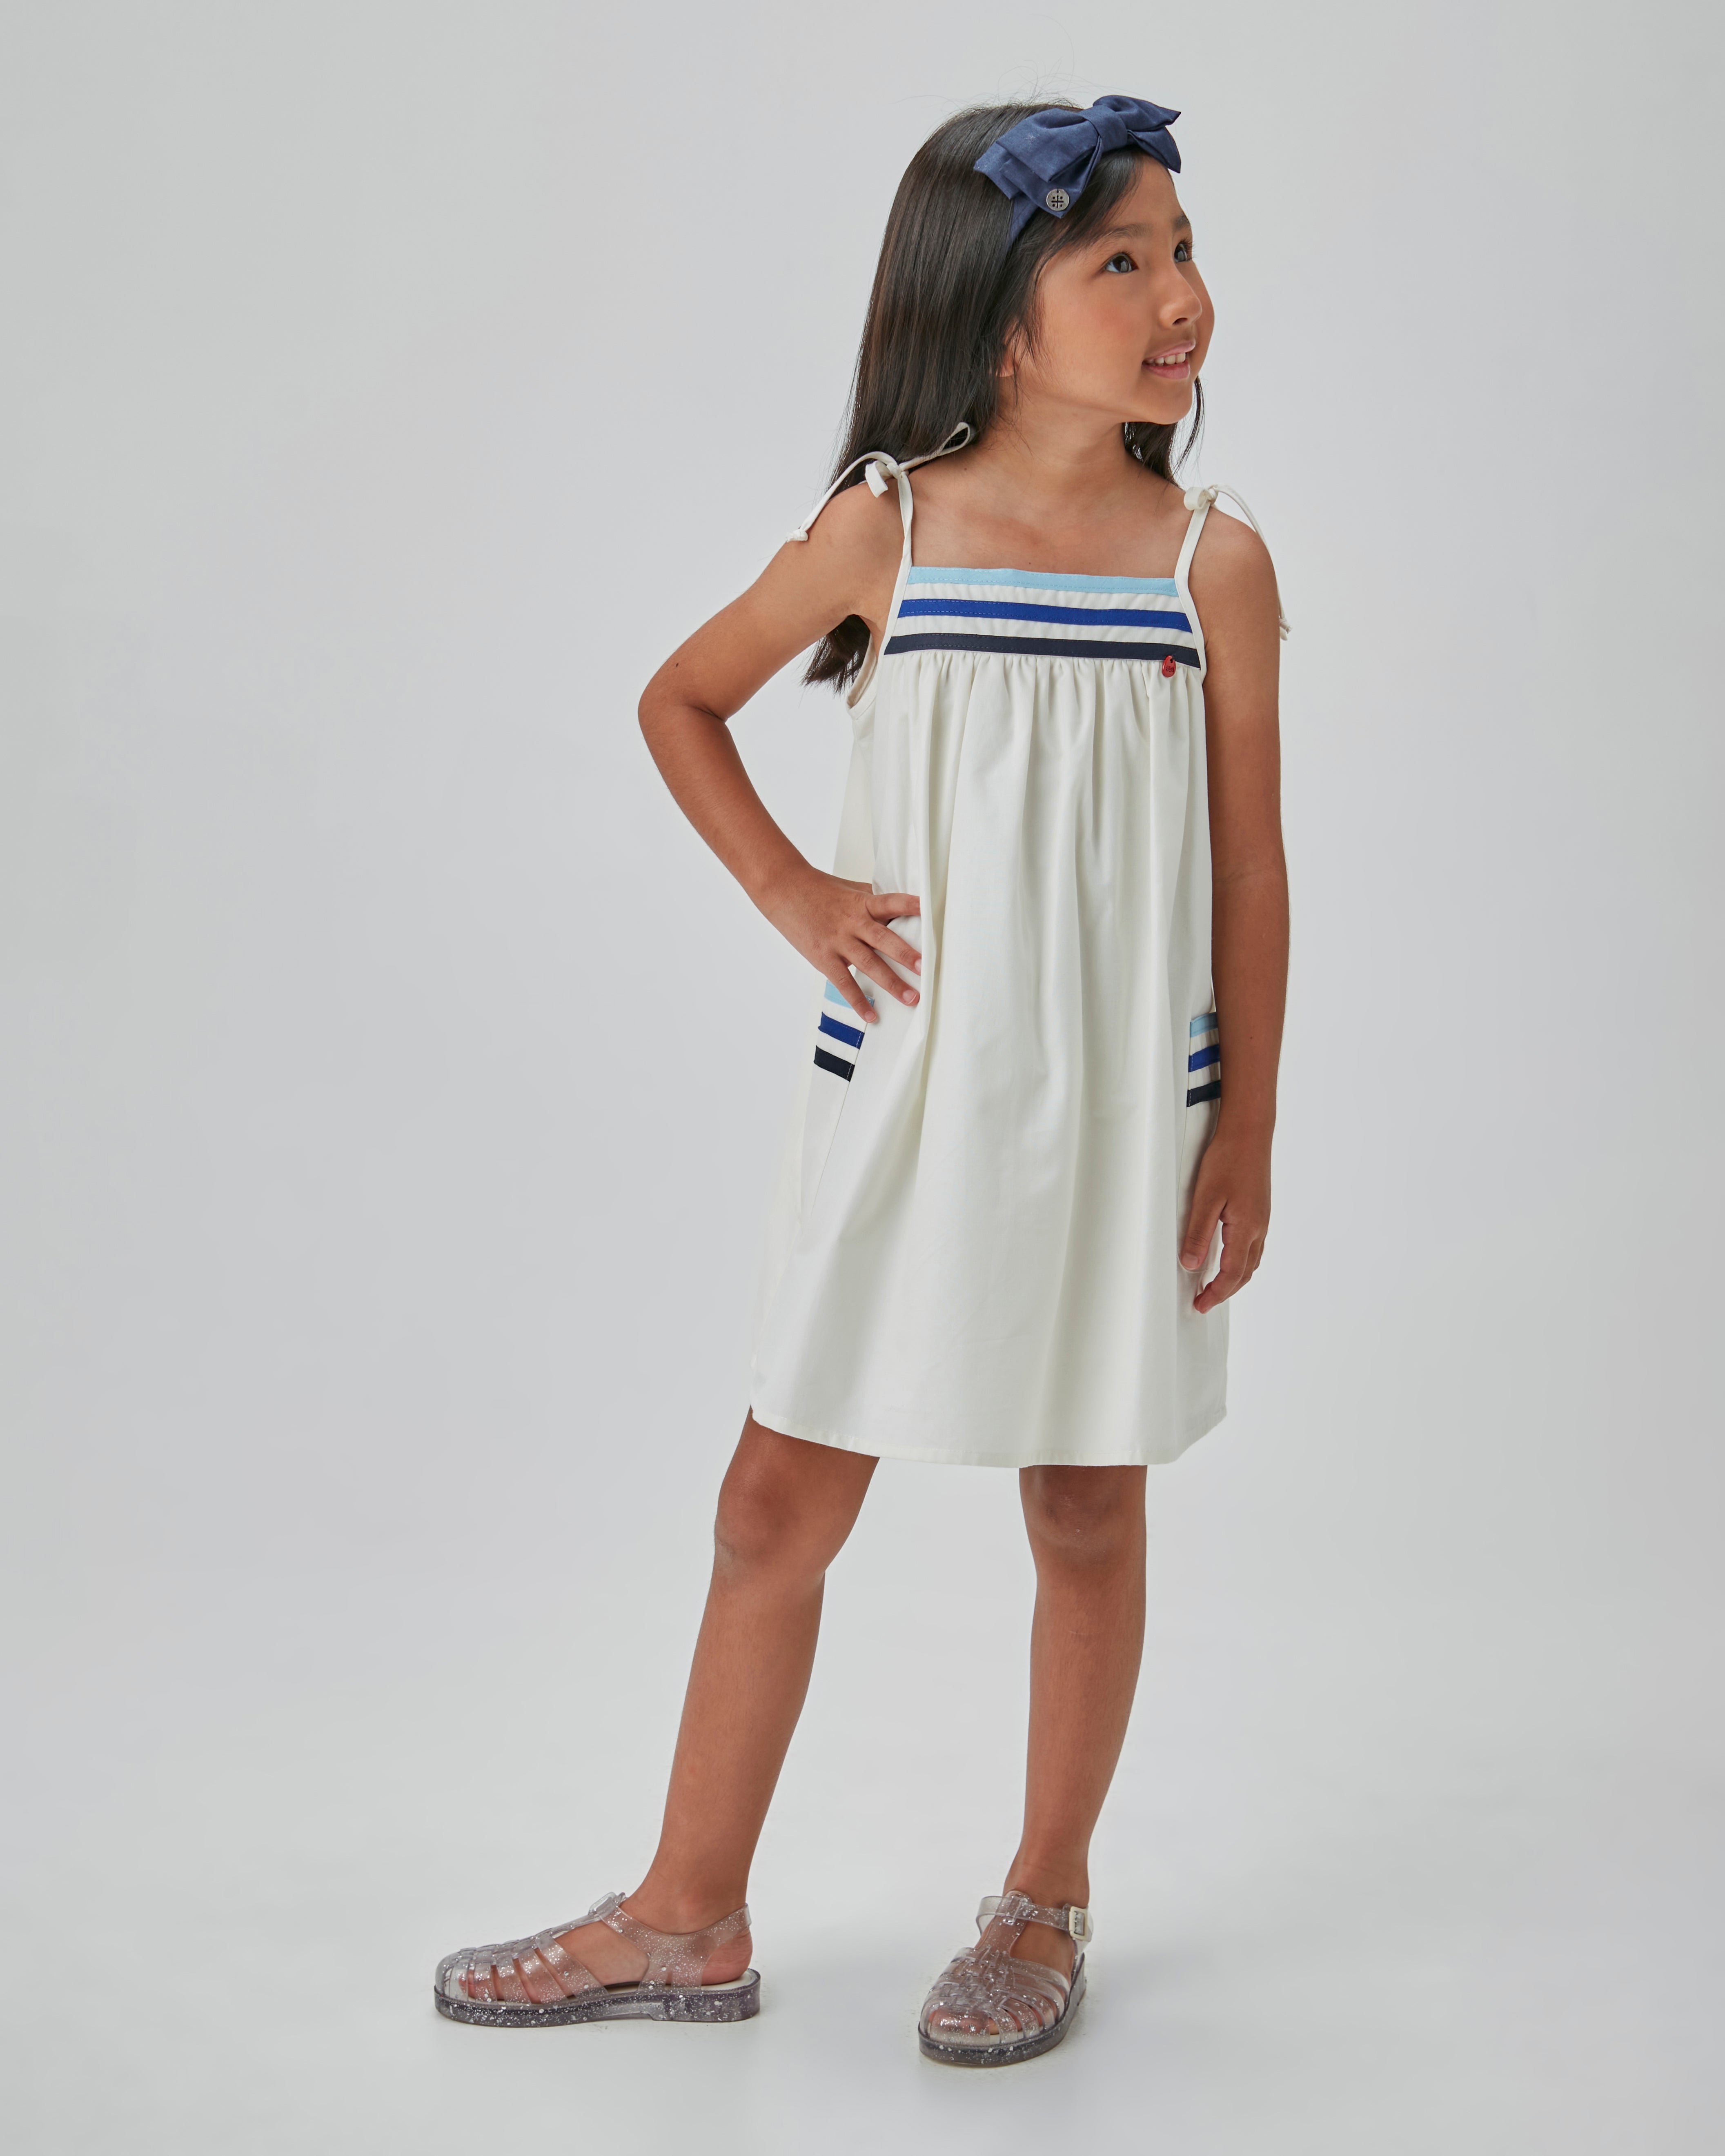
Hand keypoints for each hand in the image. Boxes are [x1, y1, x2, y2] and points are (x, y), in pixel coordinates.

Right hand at [760, 867, 921, 1024]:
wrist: (783, 889)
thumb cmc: (818, 889)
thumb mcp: (850, 889)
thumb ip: (873, 900)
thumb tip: (900, 908)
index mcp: (862, 903)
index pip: (891, 902)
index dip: (911, 905)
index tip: (929, 911)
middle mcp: (853, 922)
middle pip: (884, 939)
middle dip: (906, 955)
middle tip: (925, 969)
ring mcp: (838, 941)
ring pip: (869, 964)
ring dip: (891, 982)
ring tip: (911, 998)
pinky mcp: (824, 957)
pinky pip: (844, 983)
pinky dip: (858, 1001)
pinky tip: (871, 1015)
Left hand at [1179, 1128, 1270, 1312]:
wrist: (1249, 1133)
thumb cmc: (1228, 1160)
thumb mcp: (1206, 1198)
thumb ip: (1199, 1233)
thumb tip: (1191, 1264)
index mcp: (1246, 1229)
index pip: (1232, 1274)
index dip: (1216, 1294)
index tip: (1200, 1305)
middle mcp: (1258, 1227)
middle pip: (1245, 1272)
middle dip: (1226, 1291)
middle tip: (1205, 1301)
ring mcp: (1261, 1219)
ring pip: (1251, 1260)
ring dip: (1235, 1278)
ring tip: (1216, 1285)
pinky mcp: (1259, 1209)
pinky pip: (1253, 1245)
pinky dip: (1241, 1261)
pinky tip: (1229, 1256)